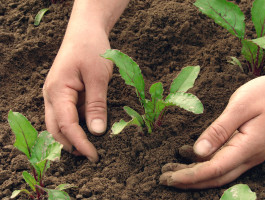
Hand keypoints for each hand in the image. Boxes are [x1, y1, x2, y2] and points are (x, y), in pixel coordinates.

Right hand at [43, 29, 111, 161]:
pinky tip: (90, 128)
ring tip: (91, 146)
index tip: (94, 156)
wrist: (85, 31)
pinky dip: (77, 125)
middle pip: (56, 129)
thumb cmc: (91, 49)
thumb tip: (97, 132)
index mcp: (57, 92)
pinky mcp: (65, 93)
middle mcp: (52, 96)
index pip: (66, 126)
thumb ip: (96, 105)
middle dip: (71, 144)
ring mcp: (57, 95)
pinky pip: (68, 114)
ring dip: (73, 136)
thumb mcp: (98, 77)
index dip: (80, 143)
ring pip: (60, 123)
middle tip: (91, 156)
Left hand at [160, 67, 264, 188]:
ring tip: (172, 172)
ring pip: (218, 173)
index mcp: (247, 147)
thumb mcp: (240, 107)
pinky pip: (223, 163)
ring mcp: (249, 155)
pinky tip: (189, 159)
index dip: (190, 175)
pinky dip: (204, 165)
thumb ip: (219, 130)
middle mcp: (249, 157)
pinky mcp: (246, 149)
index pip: (214, 169)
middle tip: (164, 178)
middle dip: (189, 181)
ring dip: (194, 175)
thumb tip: (198, 151)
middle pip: (215, 177)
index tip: (170, 177)